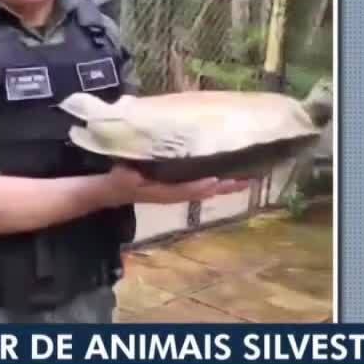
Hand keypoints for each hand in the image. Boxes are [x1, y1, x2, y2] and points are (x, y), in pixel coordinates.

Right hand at [103, 164, 249, 205]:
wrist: (115, 190)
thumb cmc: (119, 179)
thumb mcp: (123, 175)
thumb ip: (129, 174)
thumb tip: (136, 168)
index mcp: (163, 192)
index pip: (185, 190)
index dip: (200, 186)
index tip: (216, 181)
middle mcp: (175, 194)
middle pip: (205, 192)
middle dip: (226, 187)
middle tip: (248, 180)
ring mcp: (179, 193)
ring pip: (208, 191)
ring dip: (227, 186)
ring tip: (248, 179)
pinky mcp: (180, 189)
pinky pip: (204, 187)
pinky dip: (219, 183)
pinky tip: (231, 177)